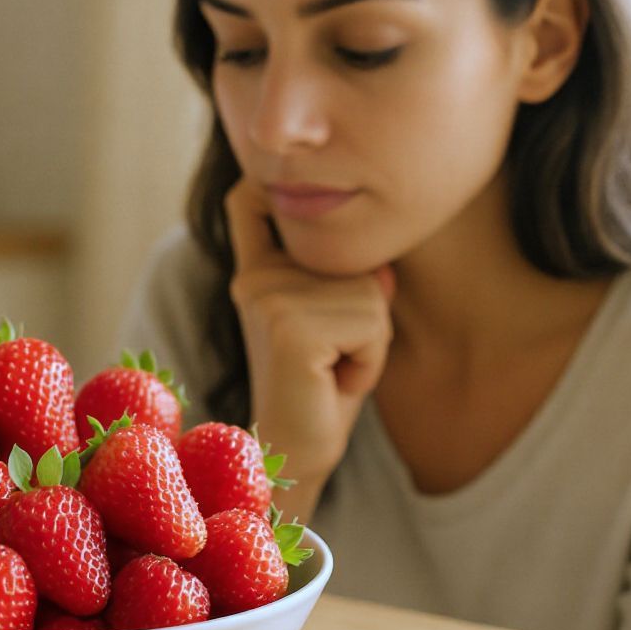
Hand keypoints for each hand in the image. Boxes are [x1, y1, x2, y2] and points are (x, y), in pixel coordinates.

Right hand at [224, 177, 394, 521]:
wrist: (296, 451)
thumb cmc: (321, 386)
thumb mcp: (340, 322)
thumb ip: (357, 282)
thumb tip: (383, 268)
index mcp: (257, 272)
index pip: (247, 202)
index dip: (262, 181)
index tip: (263, 178)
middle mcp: (255, 277)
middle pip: (352, 256)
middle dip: (365, 310)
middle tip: (332, 355)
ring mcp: (267, 297)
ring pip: (368, 292)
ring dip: (371, 340)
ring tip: (334, 369)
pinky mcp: (289, 326)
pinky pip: (370, 323)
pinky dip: (371, 360)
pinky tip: (336, 381)